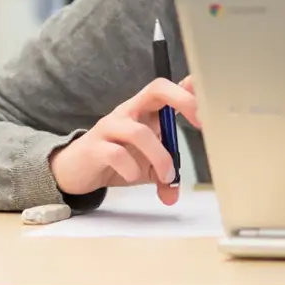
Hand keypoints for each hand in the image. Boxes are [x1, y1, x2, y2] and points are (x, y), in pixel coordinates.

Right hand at [49, 77, 198, 205]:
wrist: (75, 169)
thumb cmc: (117, 158)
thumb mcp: (146, 165)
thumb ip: (164, 174)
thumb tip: (173, 195)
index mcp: (146, 109)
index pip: (169, 88)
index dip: (190, 91)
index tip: (209, 107)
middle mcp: (130, 110)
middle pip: (156, 88)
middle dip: (182, 100)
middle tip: (199, 122)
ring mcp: (110, 125)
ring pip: (139, 131)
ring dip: (159, 156)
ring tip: (167, 176)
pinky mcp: (94, 146)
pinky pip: (116, 153)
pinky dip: (131, 168)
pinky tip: (134, 177)